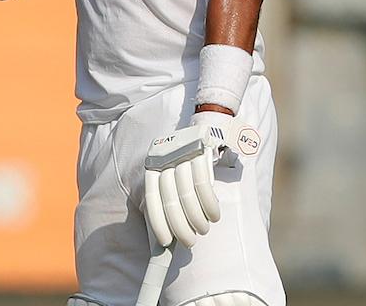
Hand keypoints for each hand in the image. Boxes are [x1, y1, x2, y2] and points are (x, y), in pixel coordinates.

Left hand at [143, 111, 259, 248]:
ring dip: (196, 218)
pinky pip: (203, 184)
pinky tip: (214, 216)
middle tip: (189, 241)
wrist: (209, 123)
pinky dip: (208, 204)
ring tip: (203, 229)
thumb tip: (167, 228)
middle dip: (180, 225)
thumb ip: (169, 194)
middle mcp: (164, 158)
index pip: (151, 197)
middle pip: (170, 199)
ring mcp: (182, 153)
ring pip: (186, 194)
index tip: (165, 241)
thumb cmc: (191, 158)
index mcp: (153, 164)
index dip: (158, 221)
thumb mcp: (174, 171)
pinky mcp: (200, 151)